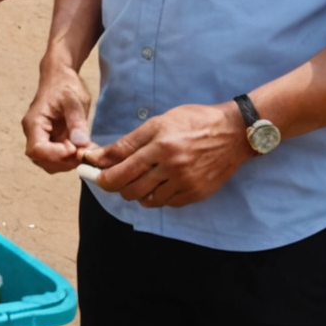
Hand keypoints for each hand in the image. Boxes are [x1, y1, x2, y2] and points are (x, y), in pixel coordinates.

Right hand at [22, 62, 92, 173]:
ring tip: (85, 149)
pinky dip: (71, 158)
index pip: (37, 150)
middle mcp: (34, 133)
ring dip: (68, 162)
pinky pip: (58, 157)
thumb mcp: (74, 100)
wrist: (60, 77)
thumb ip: (76, 122)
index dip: (56, 155)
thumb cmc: (65, 85)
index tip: (75, 149)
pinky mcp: (51, 140)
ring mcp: (42, 138)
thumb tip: (80, 144)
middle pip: (42, 160)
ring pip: (49, 162)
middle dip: (64, 161)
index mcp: (34, 122)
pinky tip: (84, 148)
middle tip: (84, 151)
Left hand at [83, 101, 252, 207]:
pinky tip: (159, 184)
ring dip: (135, 192)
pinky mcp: (196, 194)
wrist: (235, 133)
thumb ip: (128, 142)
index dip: (99, 173)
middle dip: (114, 185)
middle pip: (128, 187)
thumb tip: (99, 156)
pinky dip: (156, 197)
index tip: (90, 172)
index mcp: (160, 145)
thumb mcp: (159, 123)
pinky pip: (166, 203)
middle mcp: (172, 166)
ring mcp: (185, 182)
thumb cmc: (194, 122)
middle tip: (112, 178)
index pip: (119, 166)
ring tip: (138, 179)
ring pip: (145, 199)